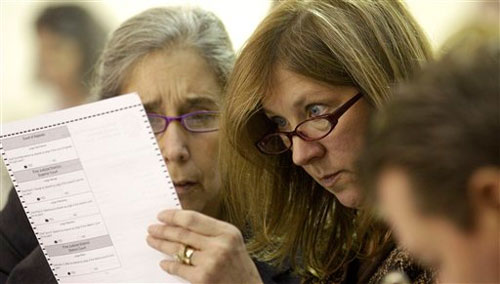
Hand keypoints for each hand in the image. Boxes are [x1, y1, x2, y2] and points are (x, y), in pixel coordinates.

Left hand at [147, 209, 262, 283]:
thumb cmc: (238, 265)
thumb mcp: (231, 241)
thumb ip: (210, 231)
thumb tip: (180, 222)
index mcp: (226, 231)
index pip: (192, 219)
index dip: (173, 216)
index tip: (161, 215)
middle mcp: (219, 245)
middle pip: (182, 233)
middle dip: (163, 230)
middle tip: (152, 228)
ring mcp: (210, 262)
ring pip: (178, 249)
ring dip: (161, 245)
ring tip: (152, 241)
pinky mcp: (202, 278)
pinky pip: (179, 268)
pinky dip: (169, 265)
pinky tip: (164, 263)